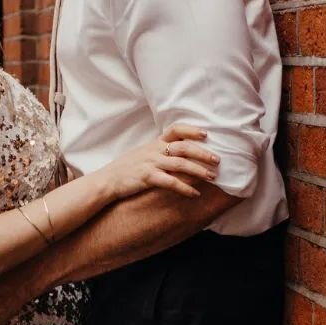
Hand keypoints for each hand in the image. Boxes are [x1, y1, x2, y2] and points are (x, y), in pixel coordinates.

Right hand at [100, 124, 218, 200]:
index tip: (206, 134)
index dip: (191, 130)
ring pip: (180, 164)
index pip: (175, 130)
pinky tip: (195, 194)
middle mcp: (154, 151)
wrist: (107, 181)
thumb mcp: (143, 154)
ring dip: (199, 171)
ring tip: (212, 178)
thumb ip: (160, 151)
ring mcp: (150, 163)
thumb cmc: (127, 168)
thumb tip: (181, 154)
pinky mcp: (147, 178)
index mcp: (155, 143)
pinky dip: (184, 188)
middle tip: (218, 160)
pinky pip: (170, 182)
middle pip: (183, 147)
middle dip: (203, 153)